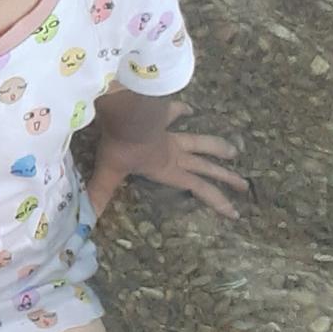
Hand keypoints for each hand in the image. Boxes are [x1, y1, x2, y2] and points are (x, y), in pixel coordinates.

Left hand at [88, 100, 247, 219]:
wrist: (124, 110)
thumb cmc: (119, 144)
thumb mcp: (108, 173)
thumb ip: (99, 195)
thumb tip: (87, 222)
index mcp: (167, 169)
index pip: (198, 188)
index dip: (217, 201)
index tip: (235, 212)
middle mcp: (174, 153)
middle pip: (206, 167)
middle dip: (226, 178)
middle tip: (245, 185)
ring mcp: (169, 133)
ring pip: (199, 141)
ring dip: (216, 147)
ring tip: (234, 151)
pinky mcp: (161, 115)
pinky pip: (173, 113)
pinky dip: (181, 111)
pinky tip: (190, 109)